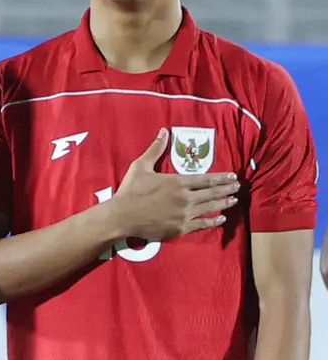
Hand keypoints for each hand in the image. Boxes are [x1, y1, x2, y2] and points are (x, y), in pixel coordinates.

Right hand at [108, 128, 238, 240]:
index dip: (221, 178)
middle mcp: (185, 198)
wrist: (122, 216)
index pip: (205, 179)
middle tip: (237, 187)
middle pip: (211, 193)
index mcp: (177, 182)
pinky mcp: (180, 228)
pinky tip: (221, 219)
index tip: (233, 177)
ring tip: (233, 201)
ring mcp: (184, 214)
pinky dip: (214, 221)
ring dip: (223, 204)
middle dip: (226, 190)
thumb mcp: (140, 166)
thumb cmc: (130, 190)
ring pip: (210, 208)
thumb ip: (155, 149)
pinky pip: (202, 224)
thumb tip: (164, 131)